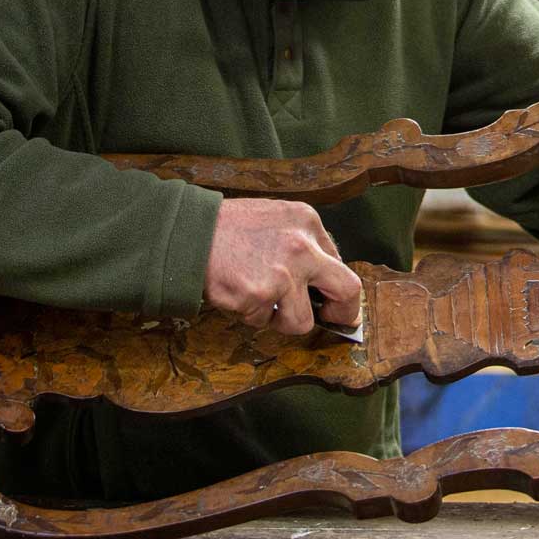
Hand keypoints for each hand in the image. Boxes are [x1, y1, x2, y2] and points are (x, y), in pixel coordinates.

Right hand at [204, 198, 363, 334]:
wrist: (191, 232)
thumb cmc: (230, 227)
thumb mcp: (278, 217)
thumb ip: (303, 241)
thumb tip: (323, 276)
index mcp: (308, 223)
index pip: (341, 263)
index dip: (339, 289)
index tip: (337, 304)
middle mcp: (302, 248)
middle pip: (347, 291)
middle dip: (343, 313)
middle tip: (333, 321)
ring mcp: (283, 275)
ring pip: (301, 321)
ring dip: (281, 319)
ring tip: (259, 301)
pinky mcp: (260, 297)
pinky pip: (264, 322)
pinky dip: (251, 315)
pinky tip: (239, 293)